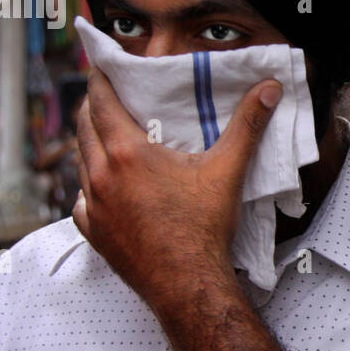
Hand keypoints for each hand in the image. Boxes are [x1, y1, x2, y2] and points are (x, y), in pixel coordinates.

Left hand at [72, 67, 281, 311]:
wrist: (187, 284)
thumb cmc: (204, 227)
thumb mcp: (227, 170)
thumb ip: (247, 125)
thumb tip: (268, 89)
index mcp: (126, 153)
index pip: (99, 102)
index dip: (98, 80)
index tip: (100, 65)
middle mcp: (100, 176)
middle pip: (83, 127)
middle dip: (92, 107)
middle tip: (105, 97)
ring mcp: (93, 206)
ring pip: (80, 163)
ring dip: (90, 145)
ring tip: (107, 138)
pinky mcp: (94, 232)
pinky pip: (81, 200)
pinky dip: (90, 187)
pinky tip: (104, 189)